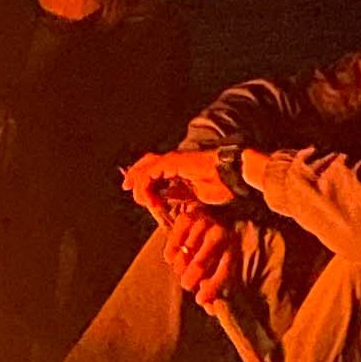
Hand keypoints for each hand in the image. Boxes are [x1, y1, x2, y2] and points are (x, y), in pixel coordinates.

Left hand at [122, 145, 237, 212]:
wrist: (234, 176)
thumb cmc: (222, 186)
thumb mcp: (195, 196)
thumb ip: (179, 195)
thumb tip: (166, 199)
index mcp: (179, 167)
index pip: (154, 168)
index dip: (143, 178)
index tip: (139, 194)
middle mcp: (174, 161)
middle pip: (145, 163)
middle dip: (133, 175)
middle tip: (126, 187)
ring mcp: (173, 160)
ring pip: (145, 168)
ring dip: (139, 185)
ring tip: (143, 201)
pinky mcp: (173, 162)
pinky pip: (150, 173)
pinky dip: (144, 187)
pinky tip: (149, 199)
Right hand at [163, 206, 247, 310]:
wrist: (214, 221)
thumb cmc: (218, 252)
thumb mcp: (223, 269)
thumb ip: (216, 288)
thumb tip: (208, 306)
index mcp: (234, 248)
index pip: (223, 273)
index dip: (210, 290)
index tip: (199, 299)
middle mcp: (221, 233)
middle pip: (199, 264)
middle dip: (190, 280)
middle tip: (187, 284)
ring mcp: (204, 222)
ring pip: (185, 254)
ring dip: (180, 268)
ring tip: (181, 271)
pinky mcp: (188, 217)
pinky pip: (173, 242)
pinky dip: (171, 253)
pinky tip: (173, 258)